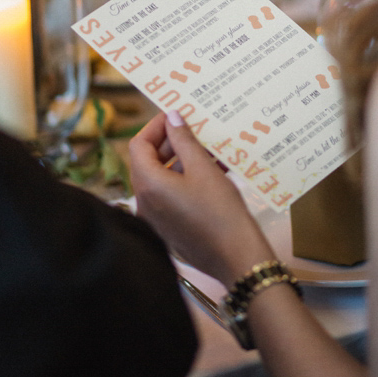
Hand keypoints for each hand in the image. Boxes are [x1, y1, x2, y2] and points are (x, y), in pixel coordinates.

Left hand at [127, 112, 272, 286]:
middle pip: (148, 162)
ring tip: (209, 151)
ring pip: (162, 180)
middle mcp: (144, 202)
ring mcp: (155, 219)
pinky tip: (212, 174)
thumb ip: (184, 140)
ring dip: (182, 163)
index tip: (176, 117)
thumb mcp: (203, 169)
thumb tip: (171, 116)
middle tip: (195, 132)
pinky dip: (186, 182)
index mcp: (148, 184)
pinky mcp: (169, 230)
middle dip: (171, 144)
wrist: (239, 260)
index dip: (155, 127)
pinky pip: (171, 197)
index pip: (139, 145)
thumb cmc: (220, 212)